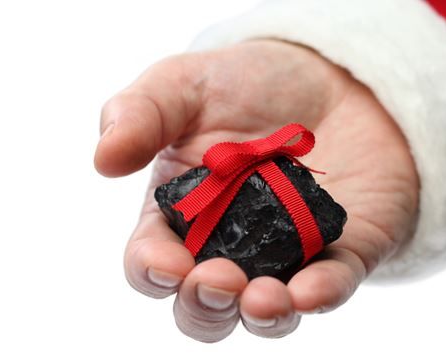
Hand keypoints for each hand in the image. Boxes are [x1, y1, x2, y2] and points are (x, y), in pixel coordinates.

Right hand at [94, 40, 418, 341]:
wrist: (330, 77)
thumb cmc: (248, 84)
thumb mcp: (187, 84)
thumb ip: (142, 112)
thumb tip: (104, 159)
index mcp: (182, 215)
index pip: (154, 263)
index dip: (154, 272)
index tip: (167, 264)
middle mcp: (232, 247)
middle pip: (207, 306)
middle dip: (205, 307)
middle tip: (217, 280)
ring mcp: (288, 256)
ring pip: (266, 314)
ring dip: (261, 318)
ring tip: (261, 299)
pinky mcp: (341, 251)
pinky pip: (333, 286)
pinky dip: (322, 296)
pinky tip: (312, 291)